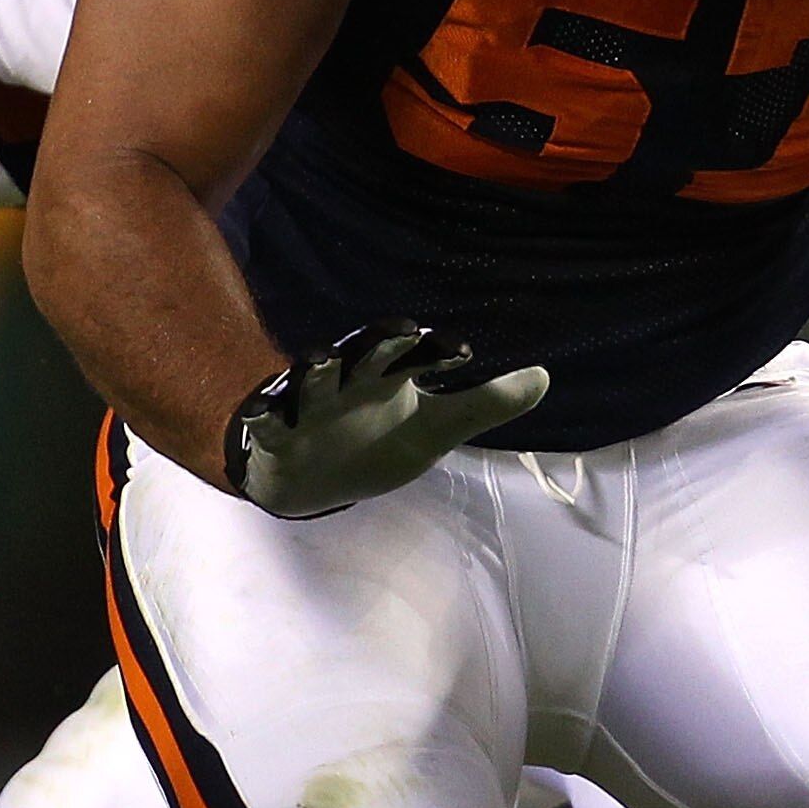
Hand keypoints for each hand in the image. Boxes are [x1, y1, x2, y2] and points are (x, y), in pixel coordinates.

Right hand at [230, 324, 550, 516]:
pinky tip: (263, 415)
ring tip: (321, 359)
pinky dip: (264, 419)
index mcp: (388, 377)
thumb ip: (485, 404)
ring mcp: (309, 406)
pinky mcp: (276, 434)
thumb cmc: (376, 440)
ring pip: (310, 381)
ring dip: (316, 370)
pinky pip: (267, 424)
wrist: (312, 476)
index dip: (437, 352)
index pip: (415, 357)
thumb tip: (545, 376)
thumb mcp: (436, 429)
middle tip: (403, 331)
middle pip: (363, 355)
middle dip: (380, 343)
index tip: (465, 353)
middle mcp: (349, 382)